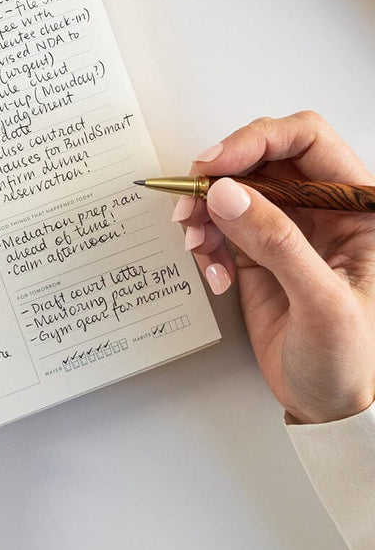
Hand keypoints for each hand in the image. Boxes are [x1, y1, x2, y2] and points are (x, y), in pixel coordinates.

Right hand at [176, 111, 374, 424]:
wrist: (332, 408)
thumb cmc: (354, 364)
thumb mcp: (323, 305)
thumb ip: (278, 244)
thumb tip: (227, 194)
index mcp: (359, 208)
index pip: (307, 140)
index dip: (257, 141)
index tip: (216, 164)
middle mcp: (323, 210)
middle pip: (262, 159)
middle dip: (220, 175)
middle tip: (191, 199)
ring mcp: (289, 230)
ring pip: (235, 190)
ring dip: (205, 210)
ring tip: (195, 241)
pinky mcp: (259, 252)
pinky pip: (221, 226)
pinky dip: (205, 241)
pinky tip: (213, 271)